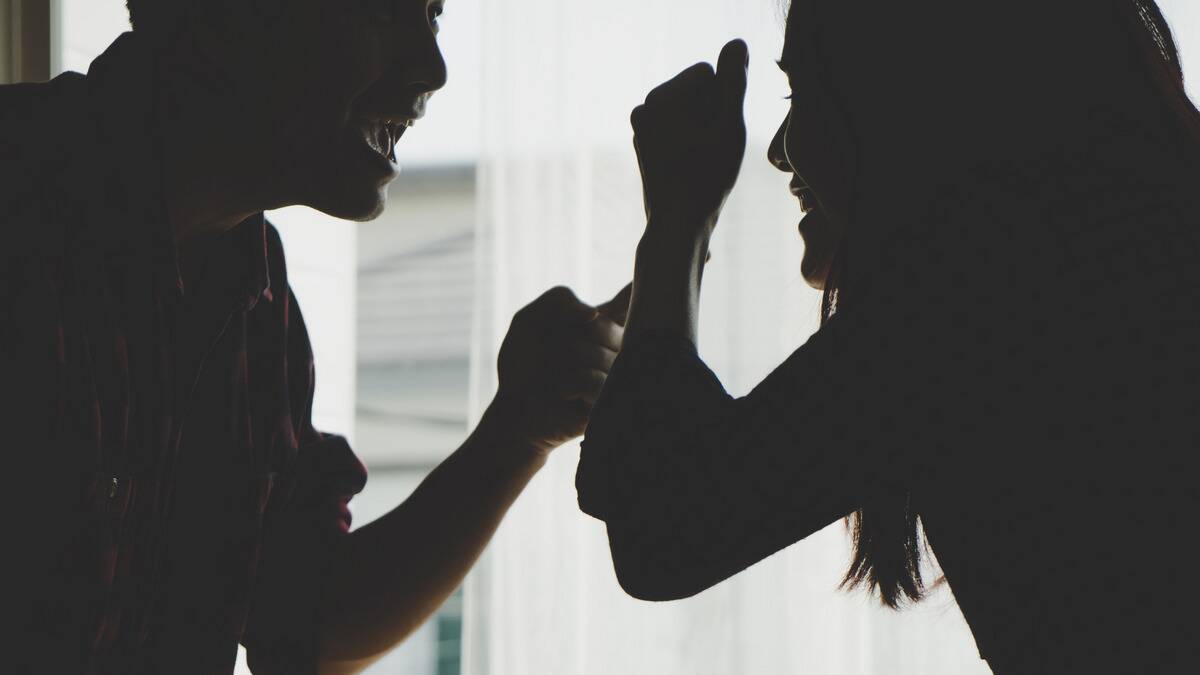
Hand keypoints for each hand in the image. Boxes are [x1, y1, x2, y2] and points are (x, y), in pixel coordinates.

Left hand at [492, 284, 632, 456]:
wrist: (514, 409)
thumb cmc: (525, 365)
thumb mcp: (530, 320)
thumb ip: (559, 300)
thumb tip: (592, 314)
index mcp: (602, 325)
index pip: (632, 301)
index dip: (647, 288)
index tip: (667, 272)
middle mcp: (617, 348)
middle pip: (601, 325)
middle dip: (566, 336)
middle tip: (553, 353)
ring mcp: (618, 376)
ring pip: (595, 353)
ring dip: (562, 363)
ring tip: (556, 377)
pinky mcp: (611, 402)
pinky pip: (591, 380)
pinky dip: (567, 384)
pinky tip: (563, 394)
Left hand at [632, 39, 748, 235]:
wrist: (678, 226)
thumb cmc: (707, 177)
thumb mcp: (730, 124)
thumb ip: (734, 80)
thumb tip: (736, 46)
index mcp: (660, 96)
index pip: (709, 73)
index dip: (724, 103)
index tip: (718, 134)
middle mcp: (644, 107)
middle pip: (698, 91)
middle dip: (712, 114)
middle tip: (712, 151)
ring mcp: (642, 129)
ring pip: (690, 112)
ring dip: (704, 130)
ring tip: (703, 161)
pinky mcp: (645, 147)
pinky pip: (680, 131)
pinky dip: (691, 143)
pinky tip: (693, 168)